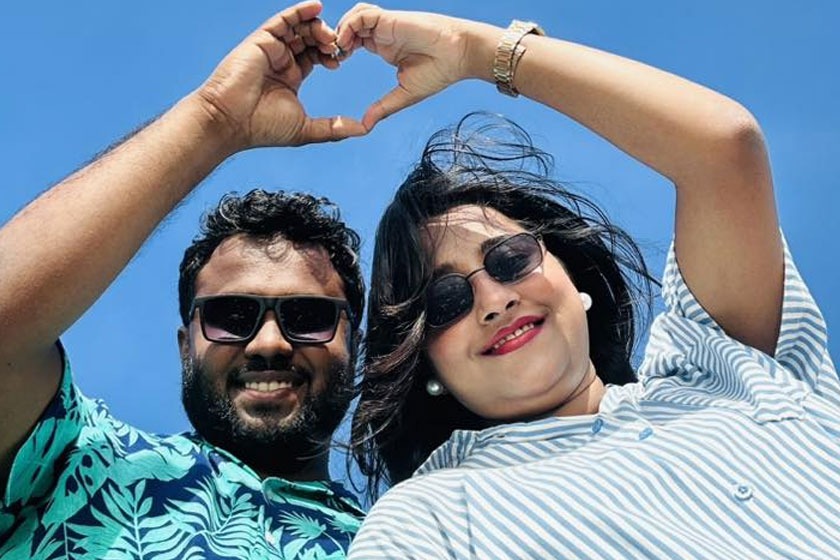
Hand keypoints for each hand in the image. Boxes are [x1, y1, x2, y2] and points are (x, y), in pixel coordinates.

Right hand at [194, 0, 366, 148]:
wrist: (230, 121)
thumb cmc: (262, 127)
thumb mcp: (305, 129)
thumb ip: (334, 128)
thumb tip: (363, 130)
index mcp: (290, 78)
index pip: (314, 57)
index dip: (330, 54)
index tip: (340, 60)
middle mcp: (280, 61)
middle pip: (309, 40)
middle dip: (327, 40)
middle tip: (339, 46)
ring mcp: (270, 49)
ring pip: (298, 28)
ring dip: (317, 27)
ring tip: (330, 36)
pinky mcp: (261, 40)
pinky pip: (283, 20)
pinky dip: (299, 11)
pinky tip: (316, 7)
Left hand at [335, 4, 474, 129]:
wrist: (459, 55)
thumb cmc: (438, 73)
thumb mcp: (404, 94)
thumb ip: (383, 107)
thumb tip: (365, 126)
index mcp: (383, 47)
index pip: (353, 41)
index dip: (340, 50)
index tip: (335, 65)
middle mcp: (382, 34)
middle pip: (349, 27)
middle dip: (334, 39)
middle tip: (329, 57)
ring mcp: (386, 25)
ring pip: (353, 17)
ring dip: (340, 30)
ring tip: (337, 50)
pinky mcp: (391, 18)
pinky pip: (362, 14)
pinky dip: (350, 25)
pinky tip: (347, 43)